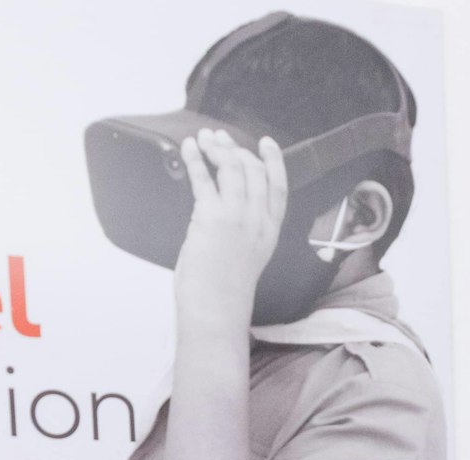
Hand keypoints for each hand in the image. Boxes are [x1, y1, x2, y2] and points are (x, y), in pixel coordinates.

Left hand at [170, 128, 288, 334]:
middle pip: (253, 169)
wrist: (216, 310)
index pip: (279, 185)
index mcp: (269, 230)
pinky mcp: (212, 217)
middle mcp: (257, 220)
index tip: (265, 143)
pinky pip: (204, 178)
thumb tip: (222, 207)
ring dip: (216, 147)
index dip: (273, 160)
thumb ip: (242, 230)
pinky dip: (195, 158)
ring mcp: (236, 217)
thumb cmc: (225, 291)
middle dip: (235, 147)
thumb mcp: (246, 257)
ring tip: (204, 139)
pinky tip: (190, 148)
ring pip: (232, 167)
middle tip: (219, 138)